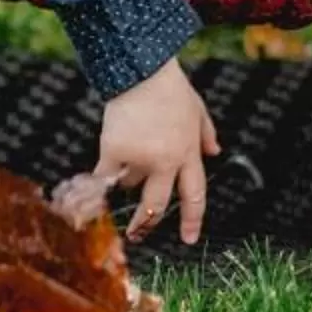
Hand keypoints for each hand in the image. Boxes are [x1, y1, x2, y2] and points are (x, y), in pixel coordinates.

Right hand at [94, 60, 220, 244]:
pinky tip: (96, 180)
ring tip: (125, 153)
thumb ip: (207, 134)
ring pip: (130, 185)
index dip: (191, 220)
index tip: (188, 239)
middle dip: (147, 224)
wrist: (142, 71)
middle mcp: (165, 161)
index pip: (194, 195)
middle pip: (157, 205)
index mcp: (188, 153)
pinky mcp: (115, 151)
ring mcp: (139, 158)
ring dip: (127, 178)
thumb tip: (216, 152)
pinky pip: (106, 177)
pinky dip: (102, 178)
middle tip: (138, 235)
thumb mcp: (198, 110)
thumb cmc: (171, 88)